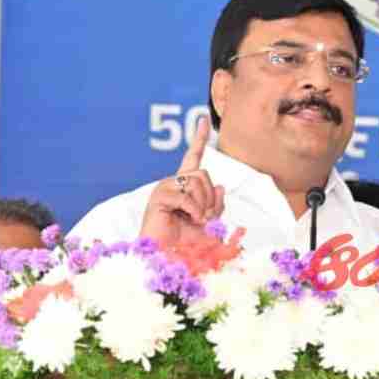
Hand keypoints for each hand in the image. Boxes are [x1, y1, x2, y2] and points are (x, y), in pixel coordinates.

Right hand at [139, 116, 225, 246]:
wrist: (169, 259)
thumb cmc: (187, 245)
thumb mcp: (210, 224)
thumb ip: (217, 205)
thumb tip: (220, 185)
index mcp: (185, 187)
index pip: (193, 157)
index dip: (199, 138)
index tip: (204, 119)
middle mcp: (173, 183)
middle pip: (203, 174)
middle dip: (211, 198)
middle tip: (205, 217)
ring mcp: (164, 188)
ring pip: (197, 182)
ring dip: (203, 205)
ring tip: (196, 220)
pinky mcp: (159, 197)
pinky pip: (186, 196)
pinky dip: (194, 211)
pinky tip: (190, 220)